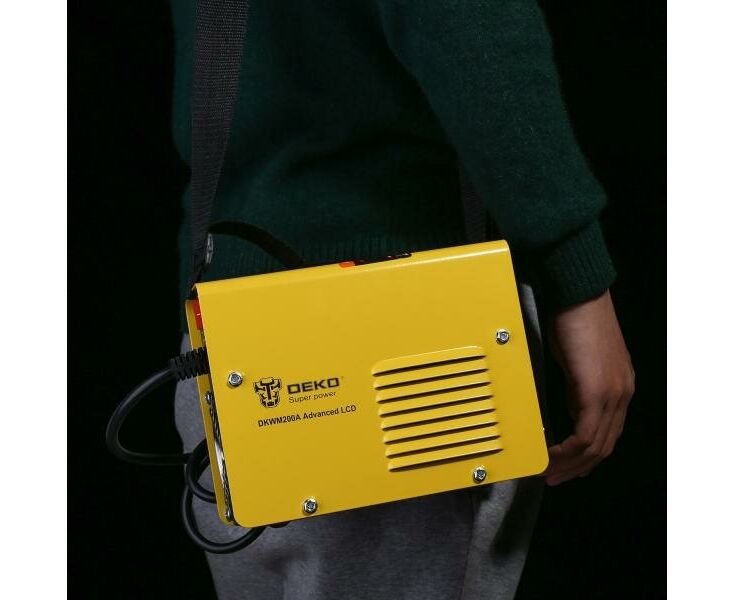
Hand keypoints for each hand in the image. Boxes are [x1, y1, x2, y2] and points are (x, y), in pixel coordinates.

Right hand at [544, 290, 634, 485]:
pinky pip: (585, 434)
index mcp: (619, 387)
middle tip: (552, 476)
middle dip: (576, 467)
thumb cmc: (574, 319)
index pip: (606, 434)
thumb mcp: (577, 361)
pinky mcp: (597, 391)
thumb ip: (577, 387)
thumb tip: (565, 408)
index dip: (585, 457)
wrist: (579, 294)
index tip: (563, 464)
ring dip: (569, 463)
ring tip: (547, 470)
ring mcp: (613, 393)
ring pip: (595, 446)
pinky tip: (551, 452)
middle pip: (603, 447)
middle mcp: (621, 393)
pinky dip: (567, 449)